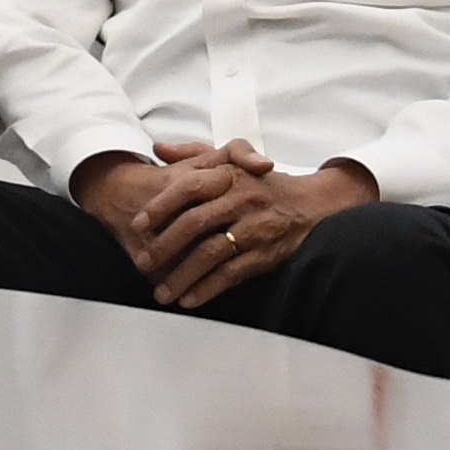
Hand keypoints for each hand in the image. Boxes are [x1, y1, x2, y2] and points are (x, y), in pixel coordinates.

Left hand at [82, 141, 373, 310]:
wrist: (311, 204)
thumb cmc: (260, 182)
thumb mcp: (231, 158)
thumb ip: (193, 154)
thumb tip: (157, 149)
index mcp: (229, 175)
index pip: (188, 187)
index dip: (160, 206)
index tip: (137, 225)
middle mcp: (242, 200)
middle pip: (195, 223)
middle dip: (165, 246)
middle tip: (143, 262)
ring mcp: (255, 229)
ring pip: (211, 253)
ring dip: (182, 275)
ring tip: (161, 292)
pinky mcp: (265, 255)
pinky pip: (232, 274)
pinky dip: (208, 288)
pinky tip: (189, 299)